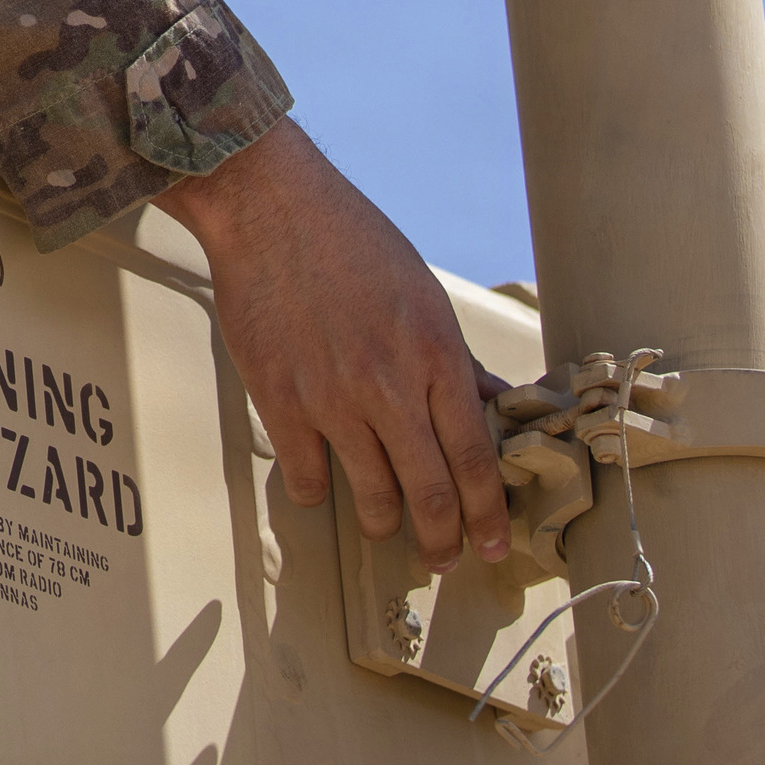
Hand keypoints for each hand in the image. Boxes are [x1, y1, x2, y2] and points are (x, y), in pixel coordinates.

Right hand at [158, 120, 509, 571]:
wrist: (269, 208)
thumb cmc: (350, 239)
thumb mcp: (422, 292)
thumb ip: (453, 358)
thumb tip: (491, 403)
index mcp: (434, 354)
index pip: (475, 458)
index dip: (489, 512)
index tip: (495, 542)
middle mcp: (389, 386)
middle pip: (429, 493)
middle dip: (442, 540)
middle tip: (443, 557)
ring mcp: (332, 399)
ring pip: (372, 498)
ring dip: (384, 523)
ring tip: (385, 524)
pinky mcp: (280, 402)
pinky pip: (308, 479)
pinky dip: (318, 490)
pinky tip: (322, 480)